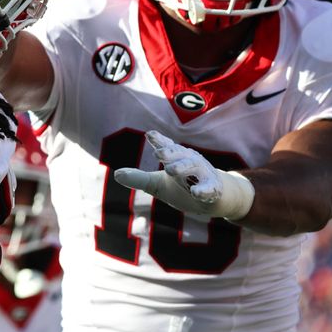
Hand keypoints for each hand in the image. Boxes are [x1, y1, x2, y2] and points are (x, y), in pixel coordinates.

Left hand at [114, 130, 253, 219]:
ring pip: (194, 167)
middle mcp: (190, 161)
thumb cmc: (183, 185)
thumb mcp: (157, 183)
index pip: (167, 147)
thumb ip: (139, 178)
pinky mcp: (214, 189)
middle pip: (180, 155)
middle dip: (170, 152)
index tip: (150, 134)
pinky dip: (203, 190)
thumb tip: (116, 174)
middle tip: (159, 152)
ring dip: (182, 168)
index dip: (159, 140)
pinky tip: (196, 192)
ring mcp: (203, 174)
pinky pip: (209, 188)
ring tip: (170, 170)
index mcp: (176, 158)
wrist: (216, 197)